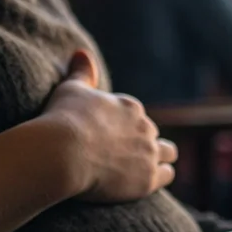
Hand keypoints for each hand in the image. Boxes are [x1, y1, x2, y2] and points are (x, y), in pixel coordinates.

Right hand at [43, 50, 177, 201]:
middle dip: (141, 142)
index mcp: (130, 107)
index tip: (111, 137)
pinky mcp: (148, 178)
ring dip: (160, 158)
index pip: (137, 116)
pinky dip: (160, 175)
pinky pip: (168, 174)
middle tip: (122, 154)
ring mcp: (149, 153)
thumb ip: (82, 73)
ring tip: (144, 166)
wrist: (62, 152)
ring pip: (168, 153)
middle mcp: (145, 127)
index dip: (125, 127)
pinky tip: (149, 179)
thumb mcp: (71, 89)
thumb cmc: (63, 119)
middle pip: (151, 134)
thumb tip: (81, 53)